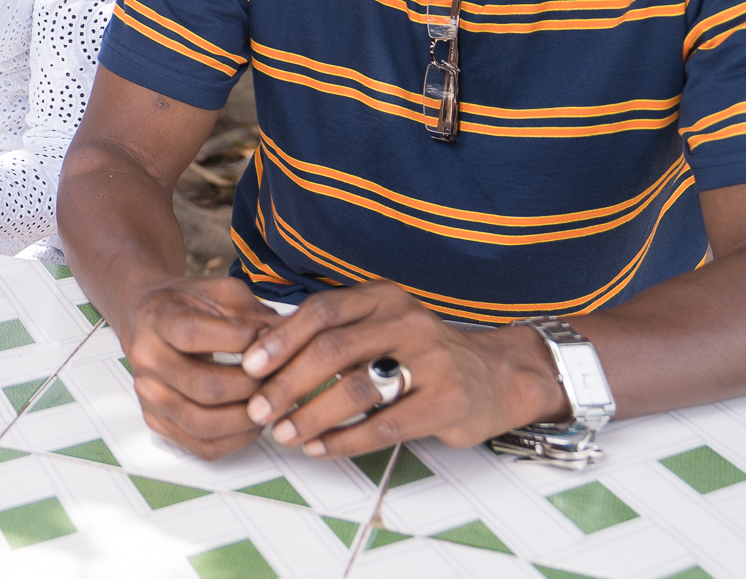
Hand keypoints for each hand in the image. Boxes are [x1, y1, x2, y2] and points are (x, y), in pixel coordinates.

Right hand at [125, 275, 285, 459]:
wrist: (149, 318)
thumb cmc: (189, 305)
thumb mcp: (222, 293)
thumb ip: (254, 315)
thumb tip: (293, 341)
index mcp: (157, 317)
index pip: (191, 334)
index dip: (237, 340)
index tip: (267, 339)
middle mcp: (145, 357)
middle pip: (202, 386)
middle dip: (251, 387)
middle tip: (277, 380)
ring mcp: (148, 394)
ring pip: (202, 423)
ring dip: (246, 419)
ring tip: (268, 403)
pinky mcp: (157, 421)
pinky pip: (200, 446)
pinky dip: (235, 440)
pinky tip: (252, 422)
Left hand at [238, 281, 565, 456]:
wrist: (497, 375)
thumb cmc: (420, 353)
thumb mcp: (381, 325)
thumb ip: (333, 332)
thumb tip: (263, 352)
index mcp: (384, 297)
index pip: (321, 311)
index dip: (280, 339)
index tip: (248, 366)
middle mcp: (407, 321)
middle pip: (332, 349)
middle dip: (287, 382)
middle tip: (258, 408)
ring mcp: (432, 360)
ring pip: (356, 389)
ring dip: (311, 415)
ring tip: (282, 434)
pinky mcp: (447, 401)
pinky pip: (384, 425)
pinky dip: (344, 440)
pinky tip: (319, 449)